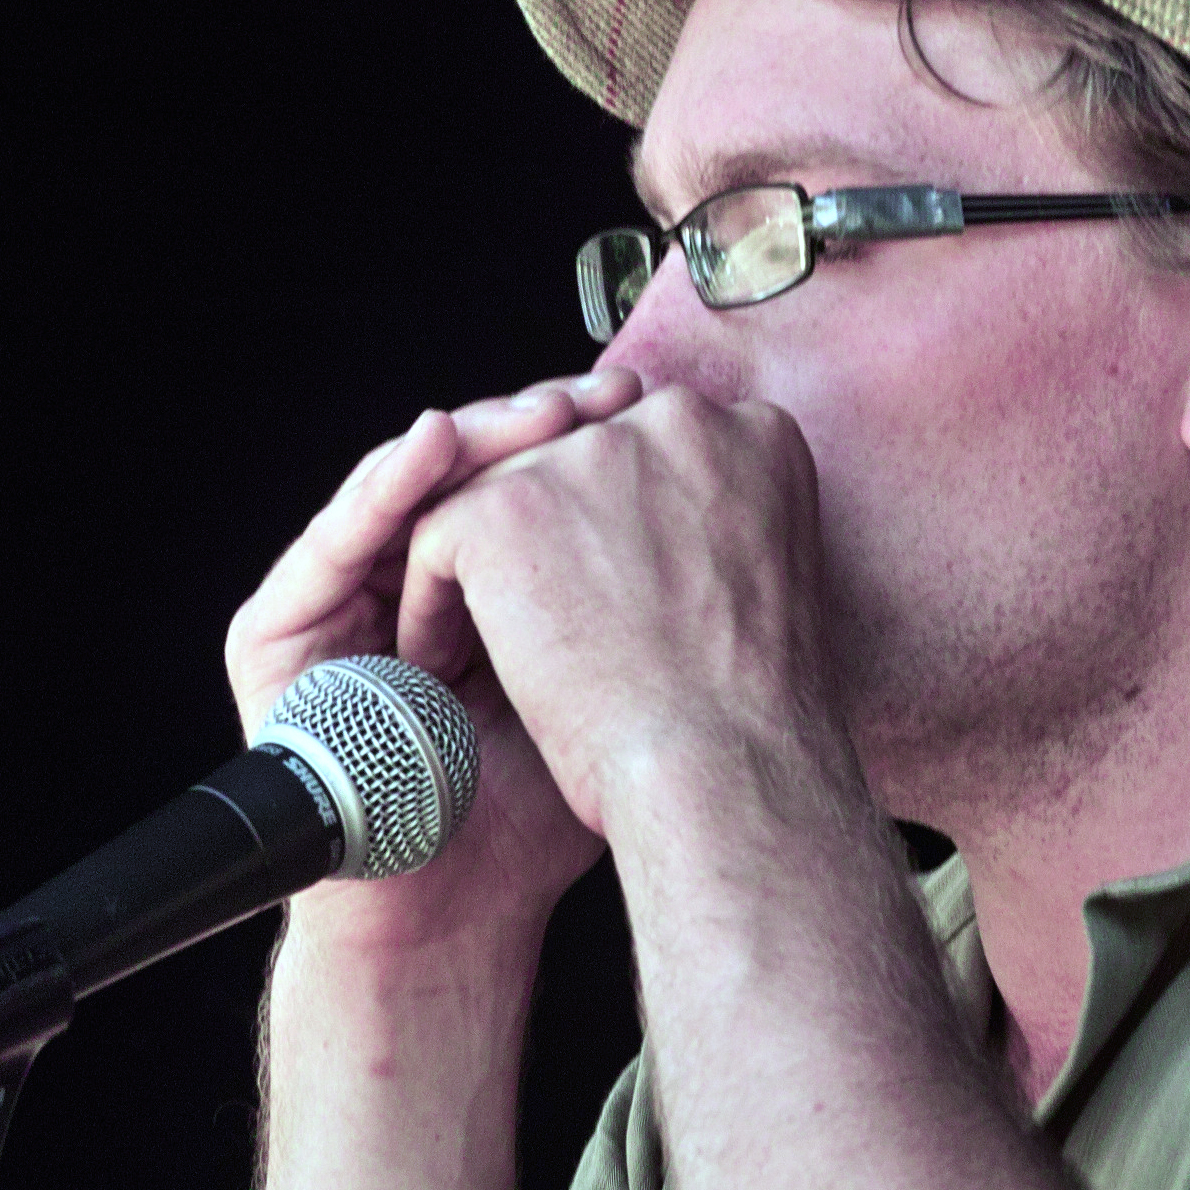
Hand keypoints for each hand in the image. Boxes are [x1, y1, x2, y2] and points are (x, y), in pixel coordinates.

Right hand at [225, 368, 645, 953]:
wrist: (455, 906)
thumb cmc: (537, 809)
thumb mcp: (605, 680)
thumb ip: (645, 601)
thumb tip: (746, 502)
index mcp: (481, 590)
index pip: (522, 485)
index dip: (578, 442)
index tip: (644, 404)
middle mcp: (401, 585)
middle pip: (464, 475)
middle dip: (528, 429)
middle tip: (590, 395)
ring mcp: (334, 606)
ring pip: (397, 492)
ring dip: (462, 443)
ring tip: (524, 414)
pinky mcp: (275, 633)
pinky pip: (331, 543)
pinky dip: (381, 490)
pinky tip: (430, 448)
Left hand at [395, 385, 857, 843]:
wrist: (726, 771)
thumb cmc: (751, 714)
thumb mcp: (757, 580)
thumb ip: (710, 524)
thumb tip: (644, 530)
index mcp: (754, 434)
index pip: (655, 455)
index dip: (623, 528)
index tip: (622, 608)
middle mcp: (676, 418)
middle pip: (574, 461)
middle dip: (550, 540)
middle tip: (544, 634)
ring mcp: (585, 454)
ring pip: (502, 496)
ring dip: (488, 575)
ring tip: (484, 655)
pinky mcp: (505, 506)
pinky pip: (437, 540)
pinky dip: (432, 607)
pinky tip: (445, 670)